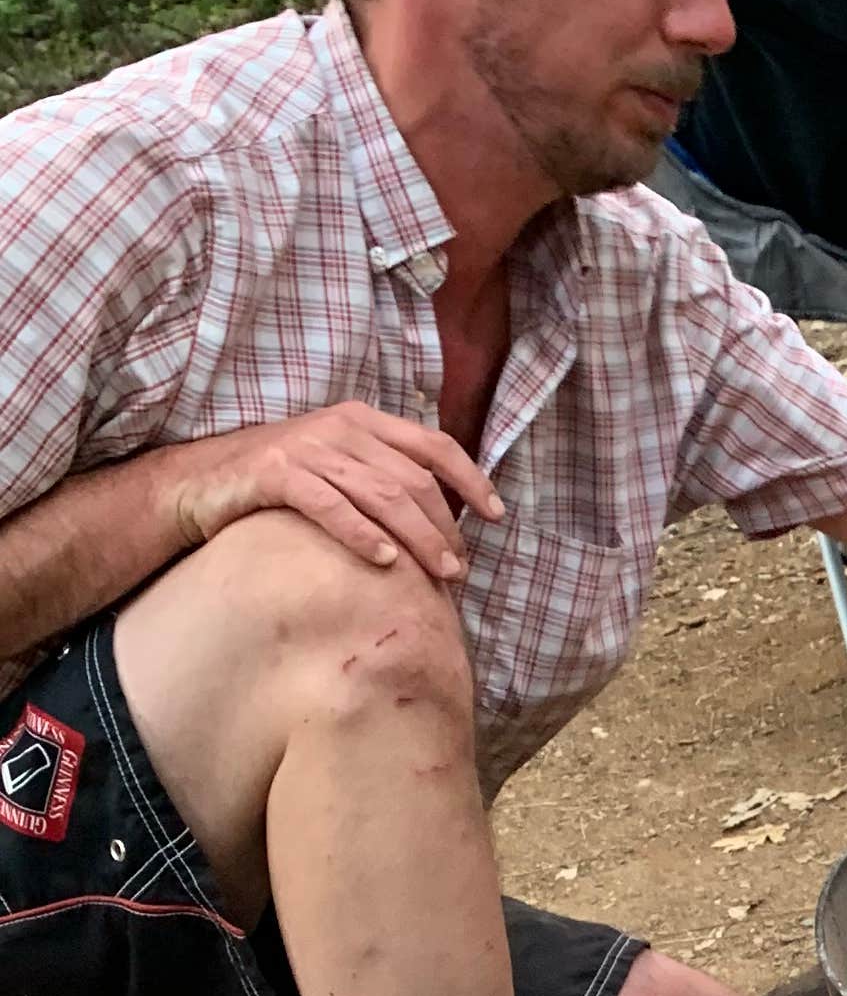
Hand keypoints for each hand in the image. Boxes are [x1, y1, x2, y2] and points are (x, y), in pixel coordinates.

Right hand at [175, 404, 500, 582]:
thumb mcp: (337, 468)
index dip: (471, 478)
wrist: (199, 481)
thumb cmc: (278, 483)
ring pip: (381, 494)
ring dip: (417, 538)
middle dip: (445, 526)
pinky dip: (361, 534)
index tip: (497, 514)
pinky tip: (384, 561)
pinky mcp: (276, 473)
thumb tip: (439, 515)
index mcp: (363, 421)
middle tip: (459, 569)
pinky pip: (330, 504)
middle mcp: (340, 427)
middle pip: (413, 479)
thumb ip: (381, 477)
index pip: (433, 445)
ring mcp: (308, 447)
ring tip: (438, 575)